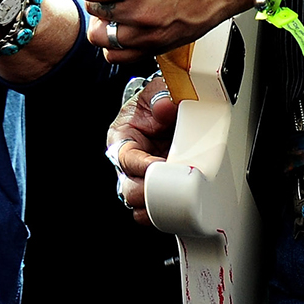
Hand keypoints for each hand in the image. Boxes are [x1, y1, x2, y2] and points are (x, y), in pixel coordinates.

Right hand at [107, 75, 179, 226]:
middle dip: (151, 192)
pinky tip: (181, 207)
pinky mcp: (158, 192)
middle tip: (175, 185)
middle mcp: (128, 163)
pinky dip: (166, 214)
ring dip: (159, 206)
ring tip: (180, 198)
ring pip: (139, 206)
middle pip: (129, 189)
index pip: (125, 159)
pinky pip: (155, 213)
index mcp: (121, 138)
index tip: (163, 166)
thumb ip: (161, 95)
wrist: (171, 109)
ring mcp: (142, 180)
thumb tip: (164, 107)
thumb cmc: (159, 101)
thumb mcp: (159, 89)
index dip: (144, 166)